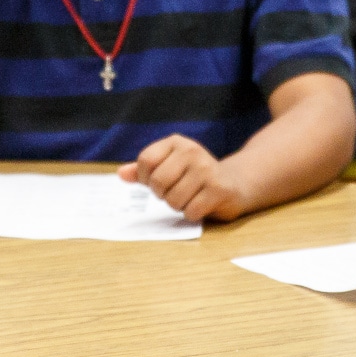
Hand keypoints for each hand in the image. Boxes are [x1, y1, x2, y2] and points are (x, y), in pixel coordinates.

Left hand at [119, 135, 249, 222]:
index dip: (145, 178)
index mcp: (176, 142)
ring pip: (173, 200)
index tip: (155, 181)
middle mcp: (192, 151)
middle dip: (163, 194)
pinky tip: (202, 204)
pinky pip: (191, 211)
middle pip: (158, 182)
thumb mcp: (168, 167)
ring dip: (179, 205)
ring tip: (190, 197)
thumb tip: (121, 174)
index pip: (145, 161)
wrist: (234, 183)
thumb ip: (143, 170)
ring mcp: (207, 170)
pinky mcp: (218, 189)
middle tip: (175, 191)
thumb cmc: (194, 177)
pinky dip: (192, 214)